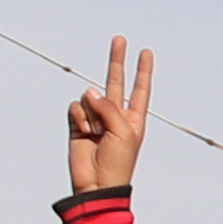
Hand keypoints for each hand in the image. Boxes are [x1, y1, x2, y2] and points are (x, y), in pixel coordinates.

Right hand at [67, 37, 154, 195]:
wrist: (96, 184)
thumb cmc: (117, 162)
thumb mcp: (123, 131)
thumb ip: (109, 107)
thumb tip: (90, 91)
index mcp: (133, 117)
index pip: (139, 88)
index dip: (142, 70)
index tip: (146, 52)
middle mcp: (115, 114)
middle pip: (116, 81)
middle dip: (117, 60)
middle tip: (119, 39)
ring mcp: (96, 118)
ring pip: (90, 97)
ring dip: (91, 112)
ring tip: (95, 132)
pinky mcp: (78, 124)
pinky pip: (76, 107)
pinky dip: (79, 117)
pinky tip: (84, 131)